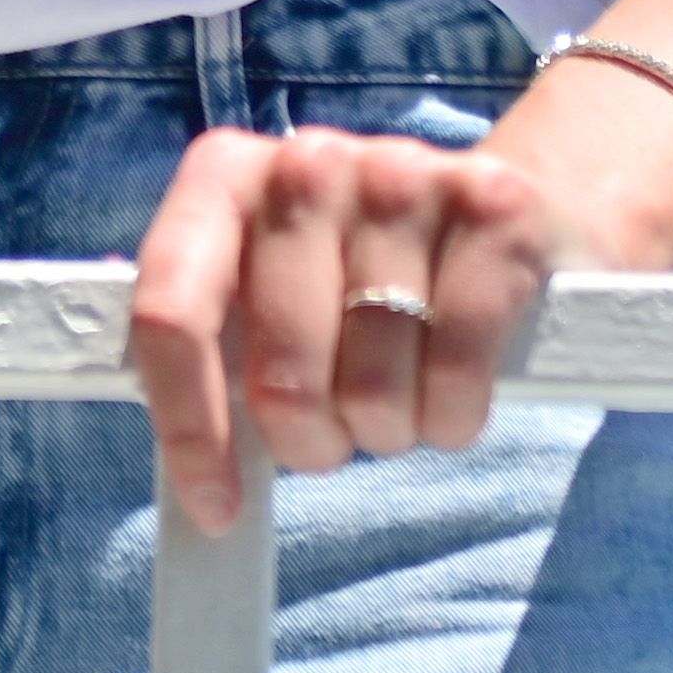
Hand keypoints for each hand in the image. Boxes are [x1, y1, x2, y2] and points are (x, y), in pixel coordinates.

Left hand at [122, 118, 596, 527]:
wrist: (499, 211)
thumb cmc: (356, 273)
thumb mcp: (272, 296)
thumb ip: (217, 361)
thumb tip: (195, 493)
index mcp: (224, 177)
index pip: (173, 312)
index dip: (189, 427)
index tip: (216, 509)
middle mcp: (306, 163)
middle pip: (282, 376)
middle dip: (310, 441)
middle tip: (332, 437)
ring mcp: (403, 175)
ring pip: (373, 386)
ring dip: (387, 429)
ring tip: (398, 400)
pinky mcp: (496, 207)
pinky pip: (459, 367)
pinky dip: (452, 417)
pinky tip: (451, 400)